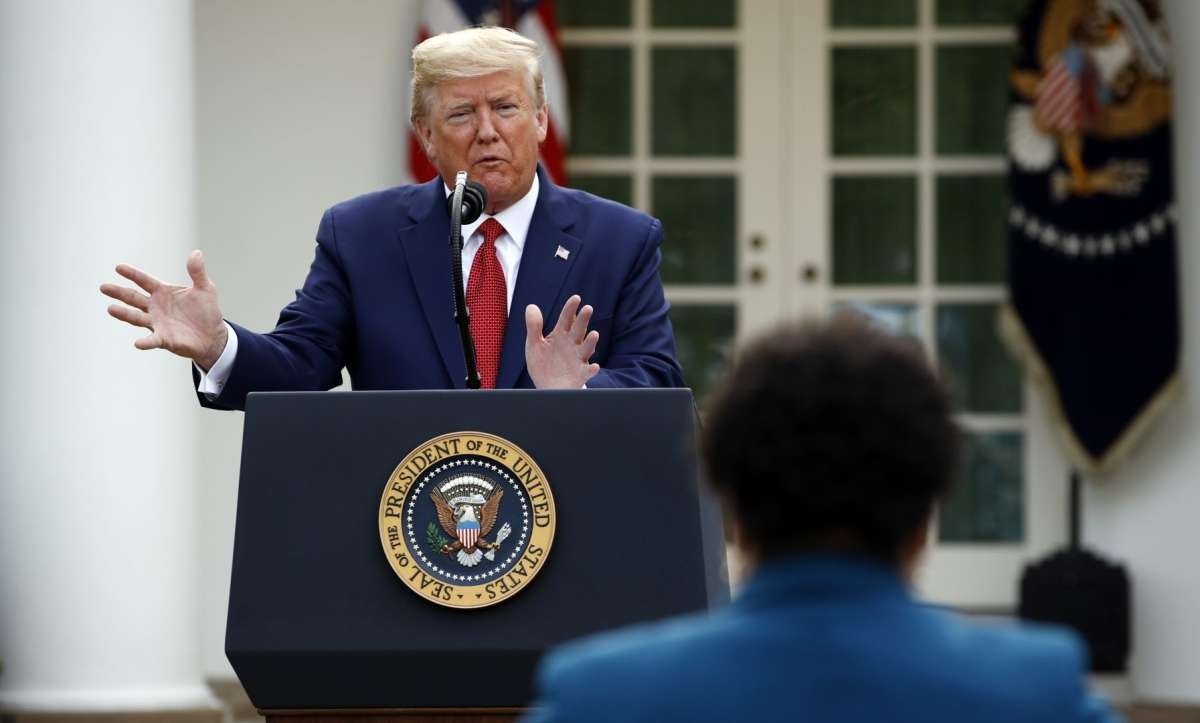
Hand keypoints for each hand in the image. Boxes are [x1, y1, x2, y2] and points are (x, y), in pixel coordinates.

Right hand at [100, 250, 227, 369]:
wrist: (213, 335)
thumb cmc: (206, 311)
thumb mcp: (205, 289)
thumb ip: (198, 272)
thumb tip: (197, 252)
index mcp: (163, 292)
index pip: (144, 280)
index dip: (132, 274)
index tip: (118, 267)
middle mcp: (155, 307)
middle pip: (133, 298)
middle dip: (118, 292)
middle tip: (103, 287)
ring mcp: (157, 323)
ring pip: (136, 317)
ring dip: (124, 314)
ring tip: (110, 309)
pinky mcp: (163, 338)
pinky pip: (152, 340)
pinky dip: (145, 342)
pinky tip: (138, 343)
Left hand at [524, 295, 599, 388]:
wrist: (547, 387)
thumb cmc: (543, 364)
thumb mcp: (534, 345)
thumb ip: (534, 326)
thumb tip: (531, 306)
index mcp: (560, 335)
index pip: (566, 319)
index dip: (571, 309)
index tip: (576, 298)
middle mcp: (572, 345)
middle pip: (579, 330)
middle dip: (583, 320)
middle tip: (588, 308)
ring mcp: (578, 359)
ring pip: (586, 349)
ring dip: (591, 342)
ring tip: (594, 334)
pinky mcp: (580, 374)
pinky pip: (587, 371)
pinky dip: (591, 369)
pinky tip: (594, 367)